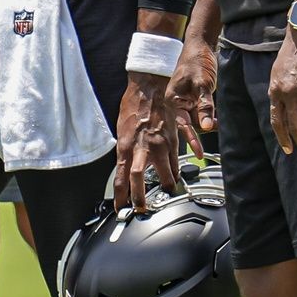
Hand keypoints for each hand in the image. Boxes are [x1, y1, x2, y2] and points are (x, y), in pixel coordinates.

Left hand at [113, 72, 181, 211]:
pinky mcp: (173, 141)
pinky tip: (176, 177)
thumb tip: (125, 168)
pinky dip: (176, 172)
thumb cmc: (134, 107)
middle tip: (141, 209)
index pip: (120, 177)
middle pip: (139, 179)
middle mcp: (142, 148)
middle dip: (141, 198)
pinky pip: (176, 162)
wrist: (150, 88)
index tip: (121, 208)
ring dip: (164, 187)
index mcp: (126, 146)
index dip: (120, 196)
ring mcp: (160, 145)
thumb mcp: (122, 132)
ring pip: (164, 174)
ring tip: (164, 194)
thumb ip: (126, 152)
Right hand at [166, 37, 216, 155]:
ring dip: (208, 122)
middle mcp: (178, 102)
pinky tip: (217, 118)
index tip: (199, 154)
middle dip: (201, 131)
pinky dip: (210, 115)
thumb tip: (207, 127)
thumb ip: (205, 106)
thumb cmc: (197, 61)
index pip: (184, 124)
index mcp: (174, 100)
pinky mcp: (195, 97)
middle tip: (208, 145)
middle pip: (190, 124)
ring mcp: (187, 99)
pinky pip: (202, 111)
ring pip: (197, 118)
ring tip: (219, 123)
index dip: (192, 139)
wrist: (201, 45)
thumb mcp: (203, 84)